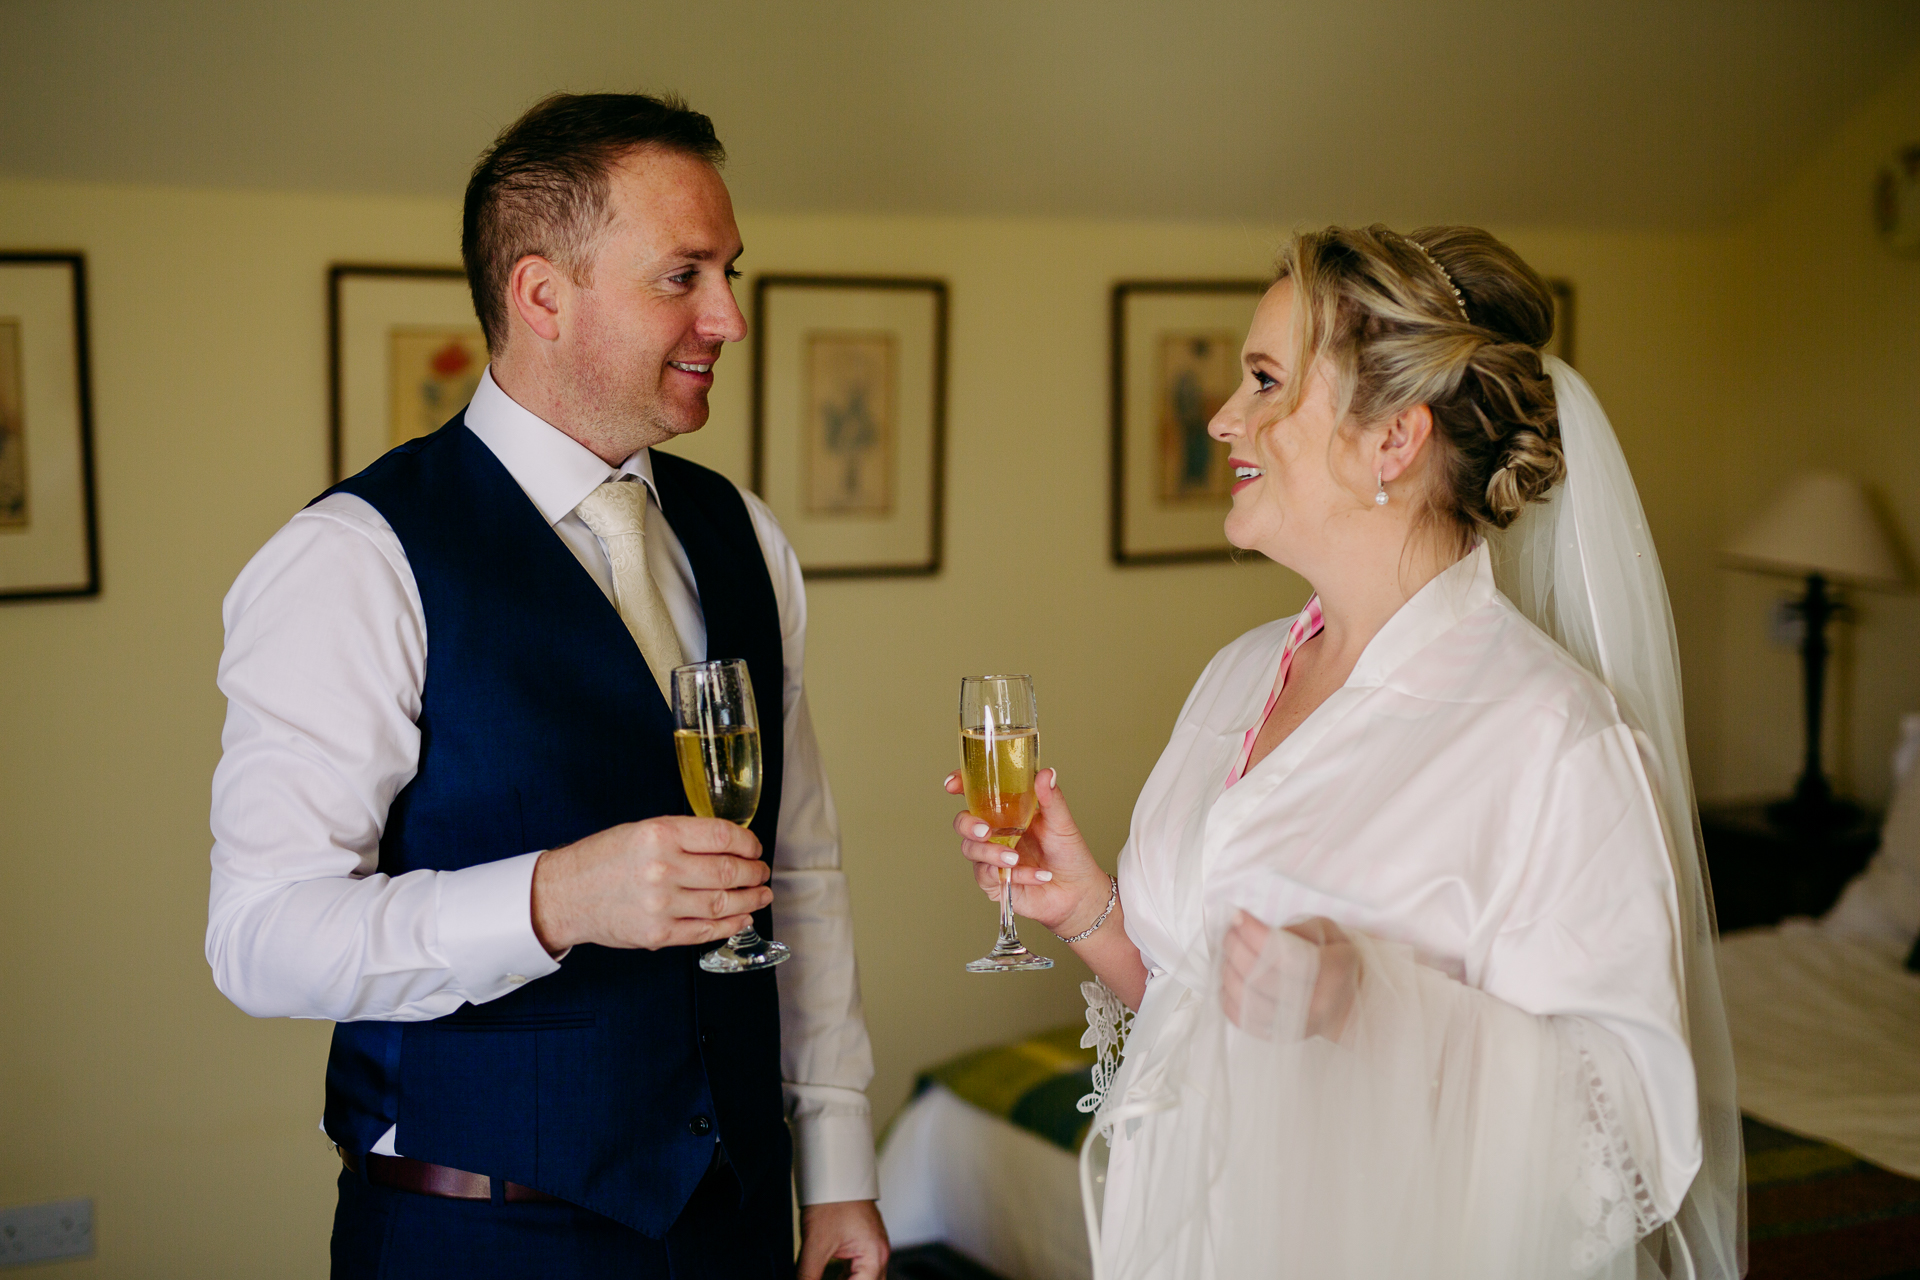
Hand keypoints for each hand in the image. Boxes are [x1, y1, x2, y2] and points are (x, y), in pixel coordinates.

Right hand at [529, 816, 770, 953]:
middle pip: (729, 871)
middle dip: (754, 873)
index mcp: (660, 834)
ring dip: (750, 900)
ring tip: (760, 896)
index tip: (755, 847)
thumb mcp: (641, 830)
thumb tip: (730, 845)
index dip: (748, 842)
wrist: (565, 894)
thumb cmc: (603, 859)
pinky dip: (729, 925)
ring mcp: (661, 904)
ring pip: (723, 903)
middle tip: (762, 872)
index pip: (722, 836)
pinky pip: (705, 931)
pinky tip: (741, 918)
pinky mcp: (658, 934)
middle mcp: (663, 868)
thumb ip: (684, 836)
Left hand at [798, 1199, 888, 1279]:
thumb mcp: (815, 1244)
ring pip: (863, 1279)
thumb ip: (808, 1276)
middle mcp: (879, 1254)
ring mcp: (872, 1248)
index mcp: (875, 1256)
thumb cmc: (832, 1198)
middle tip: (820, 1278)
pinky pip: (857, 1271)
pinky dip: (844, 1278)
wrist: (833, 1171)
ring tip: (821, 1276)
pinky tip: (827, 1276)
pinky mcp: (862, 1243)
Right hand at [946, 767, 1110, 936]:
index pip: (976, 794)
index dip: (960, 785)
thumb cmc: (1068, 853)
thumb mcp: (1061, 822)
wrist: (1078, 891)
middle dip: (968, 825)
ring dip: (991, 853)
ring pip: (971, 850)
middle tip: (985, 830)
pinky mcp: (995, 882)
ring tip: (1015, 858)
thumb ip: (1051, 798)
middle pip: (963, 823)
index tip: (953, 785)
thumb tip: (1046, 773)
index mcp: (1007, 812)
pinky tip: (1037, 875)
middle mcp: (995, 833)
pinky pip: (990, 876)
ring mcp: (992, 857)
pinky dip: (1015, 875)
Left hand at [1220, 912, 1359, 1041]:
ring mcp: (1294, 1025)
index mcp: (1331, 973)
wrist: (1346, 1007)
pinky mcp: (1278, 1037)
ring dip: (1228, 971)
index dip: (1254, 934)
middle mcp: (1313, 1004)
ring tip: (1230, 954)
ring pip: (1247, 1000)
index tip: (1238, 917)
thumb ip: (1298, 930)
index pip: (1284, 954)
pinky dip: (1228, 997)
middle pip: (1259, 977)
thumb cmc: (1336, 963)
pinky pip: (1242, 1019)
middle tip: (1230, 932)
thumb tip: (1258, 932)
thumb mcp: (1330, 934)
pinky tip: (1230, 979)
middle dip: (1235, 948)